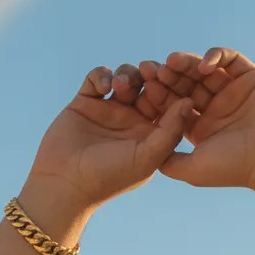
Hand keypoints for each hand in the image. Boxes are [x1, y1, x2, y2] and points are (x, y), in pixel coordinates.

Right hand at [26, 62, 194, 210]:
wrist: (65, 182)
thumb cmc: (109, 176)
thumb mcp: (147, 158)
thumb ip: (170, 132)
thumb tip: (189, 103)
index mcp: (150, 134)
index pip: (168, 103)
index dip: (171, 89)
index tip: (170, 81)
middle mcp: (132, 120)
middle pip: (148, 85)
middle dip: (150, 75)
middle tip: (149, 72)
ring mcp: (109, 110)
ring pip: (125, 77)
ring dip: (127, 74)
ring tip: (120, 86)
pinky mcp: (85, 103)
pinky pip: (97, 78)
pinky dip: (102, 75)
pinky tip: (103, 88)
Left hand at [138, 47, 254, 191]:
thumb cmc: (233, 167)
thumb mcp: (191, 169)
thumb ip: (168, 160)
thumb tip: (146, 155)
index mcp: (201, 126)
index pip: (174, 104)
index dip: (159, 96)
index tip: (144, 89)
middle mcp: (215, 107)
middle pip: (186, 84)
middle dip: (169, 77)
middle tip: (152, 70)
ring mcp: (232, 91)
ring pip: (204, 69)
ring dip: (187, 63)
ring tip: (171, 61)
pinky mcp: (250, 77)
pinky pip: (230, 58)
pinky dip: (216, 56)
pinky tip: (204, 65)